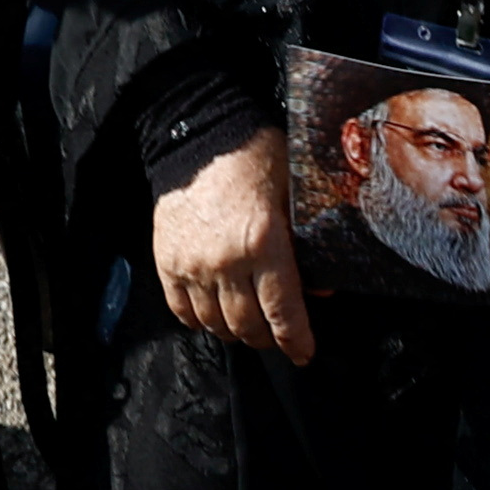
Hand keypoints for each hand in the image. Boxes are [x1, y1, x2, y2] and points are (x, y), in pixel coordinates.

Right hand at [150, 129, 312, 365]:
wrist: (197, 136)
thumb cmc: (253, 156)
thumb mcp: (293, 191)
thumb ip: (307, 241)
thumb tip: (322, 287)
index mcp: (263, 242)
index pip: (282, 309)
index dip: (295, 339)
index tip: (304, 354)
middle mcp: (225, 261)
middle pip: (248, 325)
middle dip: (267, 339)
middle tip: (278, 337)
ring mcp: (192, 265)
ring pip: (215, 324)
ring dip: (236, 333)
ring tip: (249, 328)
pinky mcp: (167, 263)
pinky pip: (182, 311)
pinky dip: (201, 322)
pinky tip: (214, 317)